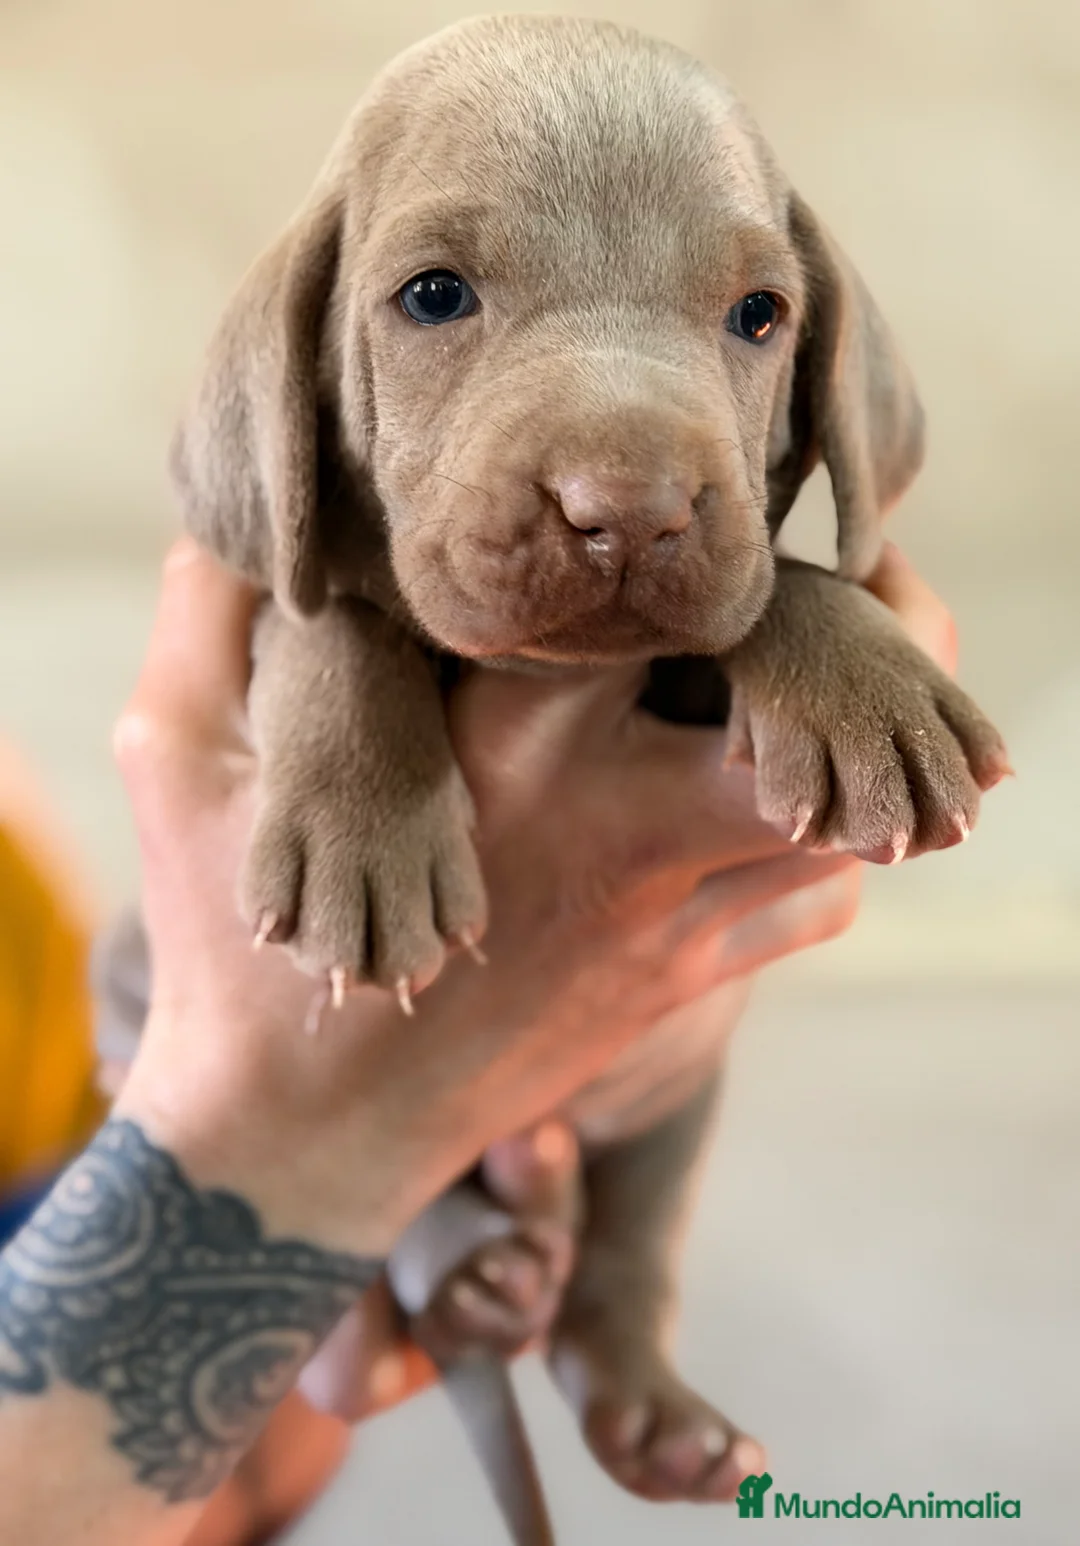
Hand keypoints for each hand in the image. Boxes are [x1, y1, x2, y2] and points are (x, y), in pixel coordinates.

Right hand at [113, 540, 951, 1264]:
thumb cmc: (235, 945)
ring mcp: (659, 918)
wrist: (299, 1139)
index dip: (704, 538)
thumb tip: (225, 523)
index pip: (650, 601)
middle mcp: (610, 823)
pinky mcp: (675, 987)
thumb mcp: (180, 759)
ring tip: (831, 682)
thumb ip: (207, 621)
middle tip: (856, 578)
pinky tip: (778, 800)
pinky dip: (826, 845)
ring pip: (839, 819)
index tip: (707, 502)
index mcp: (499, 744)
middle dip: (868, 632)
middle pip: (806, 706)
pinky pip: (807, 907)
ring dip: (853, 744)